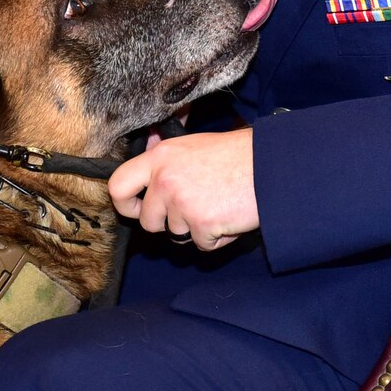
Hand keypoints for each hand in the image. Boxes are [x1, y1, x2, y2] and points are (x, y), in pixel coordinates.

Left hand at [109, 129, 258, 251]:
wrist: (271, 166)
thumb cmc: (238, 155)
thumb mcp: (194, 145)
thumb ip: (167, 157)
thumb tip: (147, 146)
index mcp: (160, 157)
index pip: (118, 185)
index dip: (125, 204)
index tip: (137, 209)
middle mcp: (165, 179)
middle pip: (148, 221)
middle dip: (168, 224)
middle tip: (193, 211)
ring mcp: (182, 203)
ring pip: (177, 234)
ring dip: (197, 229)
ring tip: (219, 206)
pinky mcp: (201, 223)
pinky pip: (202, 244)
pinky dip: (217, 238)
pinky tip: (230, 217)